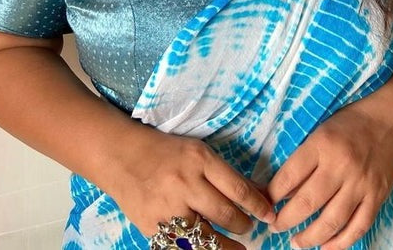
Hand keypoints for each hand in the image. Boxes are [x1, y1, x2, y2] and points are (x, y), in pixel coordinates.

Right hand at [108, 124, 273, 249]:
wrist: (122, 156)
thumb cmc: (166, 152)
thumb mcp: (198, 153)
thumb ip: (226, 175)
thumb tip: (259, 193)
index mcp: (200, 159)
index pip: (238, 189)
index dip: (259, 207)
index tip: (270, 216)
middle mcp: (186, 183)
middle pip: (226, 214)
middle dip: (243, 226)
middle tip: (248, 227)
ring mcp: (169, 207)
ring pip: (207, 237)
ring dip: (227, 245)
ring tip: (235, 246)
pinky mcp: (154, 227)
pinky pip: (184, 246)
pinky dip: (198, 249)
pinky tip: (206, 247)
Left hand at [267, 99, 392, 248]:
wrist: (391, 119)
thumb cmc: (351, 122)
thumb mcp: (322, 131)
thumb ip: (304, 159)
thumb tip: (281, 189)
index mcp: (322, 144)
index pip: (289, 176)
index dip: (272, 195)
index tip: (264, 204)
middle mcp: (341, 165)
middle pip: (307, 202)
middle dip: (285, 220)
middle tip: (275, 227)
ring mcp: (361, 184)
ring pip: (331, 221)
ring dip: (310, 237)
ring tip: (296, 242)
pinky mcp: (377, 196)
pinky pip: (358, 227)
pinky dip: (340, 243)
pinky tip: (326, 247)